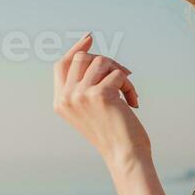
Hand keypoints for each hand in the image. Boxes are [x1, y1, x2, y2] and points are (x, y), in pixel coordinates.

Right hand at [53, 32, 149, 165]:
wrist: (124, 155)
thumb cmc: (113, 134)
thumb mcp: (91, 109)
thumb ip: (84, 86)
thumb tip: (93, 54)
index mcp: (60, 101)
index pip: (62, 64)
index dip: (75, 49)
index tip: (89, 38)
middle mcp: (67, 97)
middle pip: (83, 58)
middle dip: (107, 62)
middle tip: (124, 75)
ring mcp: (81, 95)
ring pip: (102, 62)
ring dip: (121, 75)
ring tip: (129, 94)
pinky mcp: (99, 94)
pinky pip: (118, 74)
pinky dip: (130, 86)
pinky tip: (133, 103)